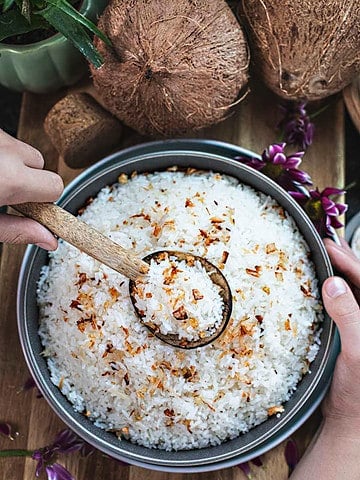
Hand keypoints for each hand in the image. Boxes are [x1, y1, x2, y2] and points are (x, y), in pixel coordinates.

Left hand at [0, 129, 62, 249]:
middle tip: (2, 192)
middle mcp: (5, 149)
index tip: (37, 207)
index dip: (45, 199)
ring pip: (20, 149)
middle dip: (26, 178)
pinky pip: (4, 140)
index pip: (55, 186)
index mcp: (9, 178)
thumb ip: (17, 230)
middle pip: (39, 163)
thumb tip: (49, 239)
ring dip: (10, 162)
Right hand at [290, 237, 359, 478]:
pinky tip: (317, 286)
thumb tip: (333, 284)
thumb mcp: (358, 351)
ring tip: (321, 257)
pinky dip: (328, 294)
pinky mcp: (348, 336)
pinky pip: (338, 308)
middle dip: (344, 262)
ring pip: (349, 294)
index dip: (350, 261)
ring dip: (336, 275)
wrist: (351, 420)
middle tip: (325, 243)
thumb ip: (349, 316)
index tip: (329, 245)